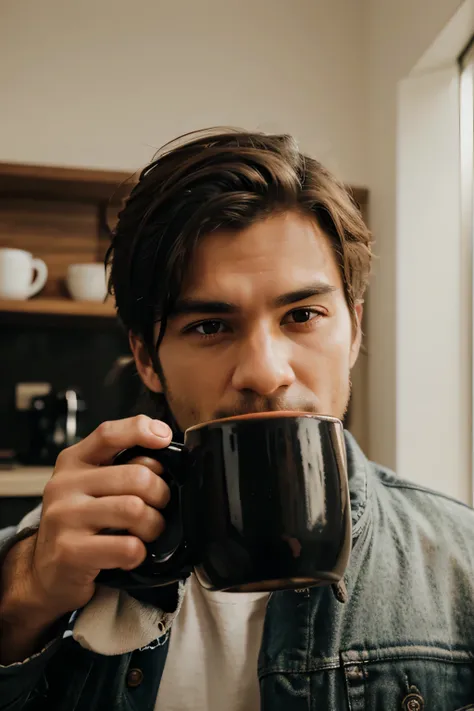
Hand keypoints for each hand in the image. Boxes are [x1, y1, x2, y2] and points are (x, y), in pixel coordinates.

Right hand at [6, 415, 172, 621]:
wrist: (46, 571)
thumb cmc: (79, 524)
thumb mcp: (92, 486)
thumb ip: (121, 465)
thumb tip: (161, 451)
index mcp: (73, 462)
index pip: (109, 434)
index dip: (141, 430)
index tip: (164, 438)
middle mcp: (64, 485)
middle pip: (136, 476)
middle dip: (160, 494)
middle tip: (158, 507)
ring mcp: (65, 517)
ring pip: (135, 509)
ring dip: (153, 525)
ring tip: (147, 532)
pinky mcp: (70, 551)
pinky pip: (127, 546)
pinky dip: (140, 552)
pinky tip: (131, 554)